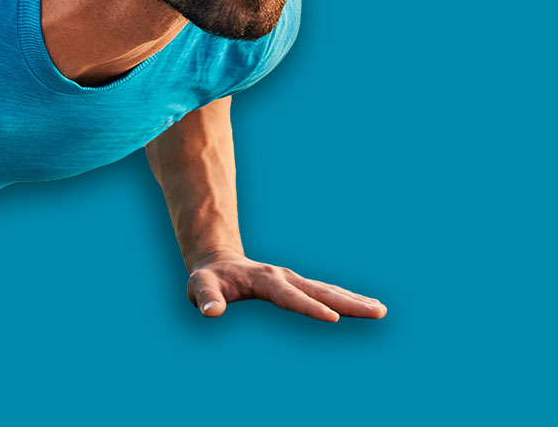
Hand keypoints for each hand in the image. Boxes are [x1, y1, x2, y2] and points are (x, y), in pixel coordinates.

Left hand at [186, 251, 386, 321]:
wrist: (217, 262)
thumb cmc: (208, 279)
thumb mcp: (199, 286)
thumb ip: (205, 298)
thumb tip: (211, 313)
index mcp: (264, 279)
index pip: (289, 296)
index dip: (309, 307)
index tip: (333, 318)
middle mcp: (283, 277)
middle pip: (319, 290)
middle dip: (347, 302)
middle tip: (377, 312)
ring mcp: (293, 280)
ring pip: (327, 290)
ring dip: (354, 300)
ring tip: (380, 310)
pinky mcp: (298, 285)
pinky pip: (326, 292)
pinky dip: (347, 298)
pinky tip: (367, 306)